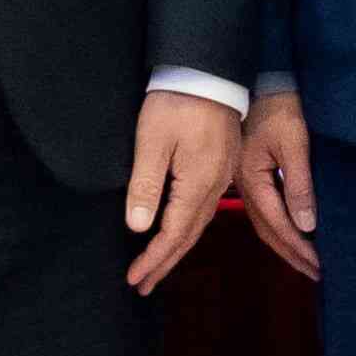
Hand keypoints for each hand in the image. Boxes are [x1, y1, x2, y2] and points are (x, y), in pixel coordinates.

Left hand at [119, 87, 241, 298]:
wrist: (208, 70)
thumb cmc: (176, 101)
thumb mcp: (153, 141)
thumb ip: (146, 185)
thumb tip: (138, 227)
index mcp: (198, 183)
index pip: (173, 234)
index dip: (153, 259)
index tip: (134, 279)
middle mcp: (215, 186)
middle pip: (189, 236)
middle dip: (164, 263)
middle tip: (143, 285)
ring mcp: (222, 176)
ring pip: (198, 224)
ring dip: (176, 248)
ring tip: (156, 267)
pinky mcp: (222, 165)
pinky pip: (204, 208)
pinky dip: (187, 228)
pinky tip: (177, 231)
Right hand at [239, 88, 321, 283]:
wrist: (261, 83)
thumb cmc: (280, 108)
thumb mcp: (294, 144)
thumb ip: (298, 184)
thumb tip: (306, 224)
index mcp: (253, 180)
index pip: (279, 224)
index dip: (300, 247)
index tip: (319, 265)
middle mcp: (245, 186)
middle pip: (268, 231)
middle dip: (292, 254)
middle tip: (316, 273)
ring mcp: (245, 182)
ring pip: (264, 224)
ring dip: (285, 245)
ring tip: (306, 262)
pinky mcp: (250, 176)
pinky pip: (264, 211)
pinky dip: (278, 229)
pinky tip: (291, 233)